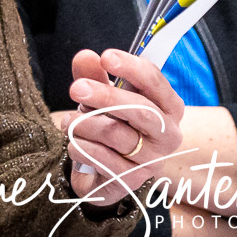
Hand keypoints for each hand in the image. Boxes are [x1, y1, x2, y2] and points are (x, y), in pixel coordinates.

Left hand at [59, 48, 185, 204]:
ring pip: (116, 133)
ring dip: (84, 124)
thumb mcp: (104, 96)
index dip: (131, 67)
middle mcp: (169, 134)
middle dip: (105, 96)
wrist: (112, 172)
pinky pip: (102, 158)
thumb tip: (85, 56)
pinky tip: (74, 144)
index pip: (154, 81)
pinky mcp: (133, 180)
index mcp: (169, 106)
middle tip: (76, 88)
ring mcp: (153, 160)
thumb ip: (95, 75)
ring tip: (68, 122)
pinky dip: (81, 147)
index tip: (106, 57)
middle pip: (139, 109)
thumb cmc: (113, 124)